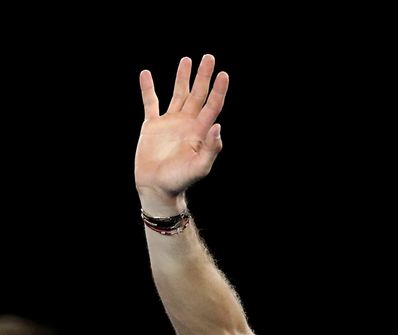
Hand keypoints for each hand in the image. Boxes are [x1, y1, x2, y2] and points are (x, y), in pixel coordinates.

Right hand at [135, 54, 228, 198]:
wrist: (157, 188)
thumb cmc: (180, 181)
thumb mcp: (200, 168)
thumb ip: (211, 149)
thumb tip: (218, 125)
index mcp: (199, 131)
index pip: (212, 105)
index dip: (219, 90)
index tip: (223, 74)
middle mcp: (186, 123)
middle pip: (197, 94)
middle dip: (203, 76)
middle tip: (209, 57)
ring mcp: (169, 123)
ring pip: (178, 94)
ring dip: (182, 77)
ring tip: (187, 60)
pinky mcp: (152, 126)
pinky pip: (150, 103)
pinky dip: (148, 89)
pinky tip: (147, 74)